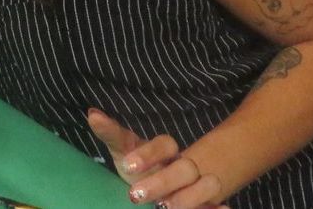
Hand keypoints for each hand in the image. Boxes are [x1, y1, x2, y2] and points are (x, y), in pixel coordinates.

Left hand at [86, 108, 228, 208]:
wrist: (158, 187)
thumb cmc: (138, 166)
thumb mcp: (124, 150)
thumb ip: (111, 133)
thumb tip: (92, 113)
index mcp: (165, 151)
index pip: (163, 144)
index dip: (147, 154)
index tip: (127, 165)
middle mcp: (184, 166)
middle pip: (184, 169)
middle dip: (162, 182)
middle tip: (135, 195)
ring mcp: (198, 185)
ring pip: (208, 185)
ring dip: (190, 197)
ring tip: (167, 208)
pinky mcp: (207, 203)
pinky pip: (219, 205)